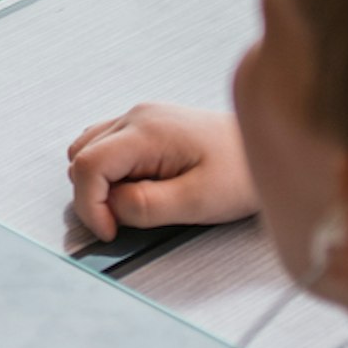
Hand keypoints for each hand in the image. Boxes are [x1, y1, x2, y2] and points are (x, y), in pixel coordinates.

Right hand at [62, 104, 254, 244]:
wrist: (266, 149)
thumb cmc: (241, 173)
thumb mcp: (197, 201)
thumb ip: (147, 206)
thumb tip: (112, 207)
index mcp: (147, 132)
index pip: (88, 165)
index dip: (90, 205)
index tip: (110, 230)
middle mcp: (138, 117)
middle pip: (82, 157)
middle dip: (93, 197)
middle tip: (124, 221)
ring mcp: (141, 118)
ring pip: (88, 151)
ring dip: (99, 184)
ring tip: (134, 202)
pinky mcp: (147, 126)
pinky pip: (107, 148)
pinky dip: (109, 172)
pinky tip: (136, 187)